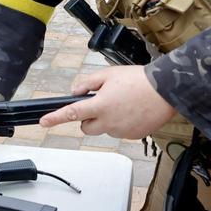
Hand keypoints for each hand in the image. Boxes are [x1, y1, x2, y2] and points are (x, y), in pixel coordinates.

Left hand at [39, 65, 176, 139]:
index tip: (44, 122)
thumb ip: (88, 83)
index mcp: (100, 105)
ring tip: (122, 105)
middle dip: (88, 120)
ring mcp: (121, 131)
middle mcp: (109, 121)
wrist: (166, 91)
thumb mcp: (109, 74)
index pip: (72, 113)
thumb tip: (76, 92)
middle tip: (100, 105)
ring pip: (104, 130)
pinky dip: (121, 124)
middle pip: (86, 128)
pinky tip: (132, 112)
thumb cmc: (139, 80)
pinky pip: (120, 132)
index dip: (55, 118)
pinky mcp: (133, 136)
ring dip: (107, 121)